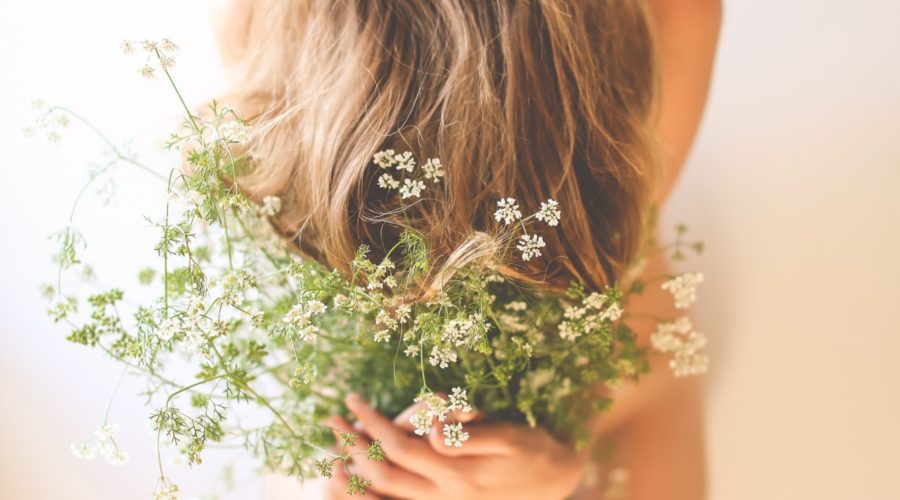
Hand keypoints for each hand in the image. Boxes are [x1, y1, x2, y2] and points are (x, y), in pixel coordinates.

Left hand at [326, 393, 585, 499]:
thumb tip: (430, 433)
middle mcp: (443, 497)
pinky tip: (359, 480)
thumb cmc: (534, 451)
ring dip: (355, 476)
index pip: (398, 447)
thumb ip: (469, 436)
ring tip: (332, 454)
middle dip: (352, 447)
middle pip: (382, 475)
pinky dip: (373, 495)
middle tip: (330, 422)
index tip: (352, 400)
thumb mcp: (510, 437)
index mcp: (456, 475)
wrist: (556, 481)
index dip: (370, 423)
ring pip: (385, 497)